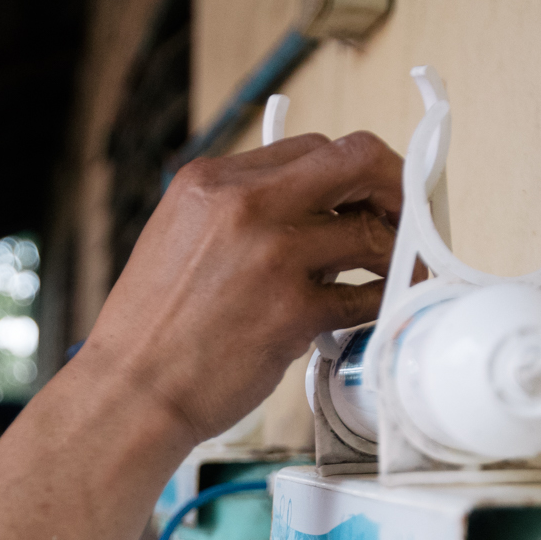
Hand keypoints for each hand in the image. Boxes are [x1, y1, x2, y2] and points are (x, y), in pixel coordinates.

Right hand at [80, 131, 400, 444]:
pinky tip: (374, 312)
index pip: (310, 149)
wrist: (131, 391)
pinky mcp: (293, 311)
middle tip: (409, 215)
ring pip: (371, 231)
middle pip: (355, 161)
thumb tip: (309, 212)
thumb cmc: (153, 329)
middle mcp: (244, 205)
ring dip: (398, 253)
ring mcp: (273, 255)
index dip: (351, 173)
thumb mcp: (179, 238)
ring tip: (399, 274)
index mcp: (210, 181)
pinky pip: (366, 295)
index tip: (367, 196)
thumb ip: (237, 214)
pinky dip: (381, 303)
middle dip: (396, 186)